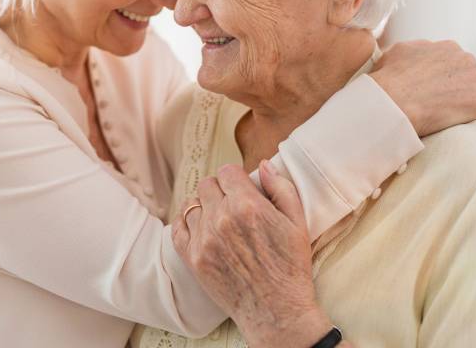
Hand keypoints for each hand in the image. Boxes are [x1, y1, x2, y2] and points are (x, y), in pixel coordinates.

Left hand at [172, 162, 334, 347]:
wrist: (276, 311)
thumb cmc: (291, 268)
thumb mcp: (297, 223)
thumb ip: (280, 188)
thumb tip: (263, 165)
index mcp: (247, 205)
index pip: (227, 171)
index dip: (236, 178)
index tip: (242, 188)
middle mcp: (221, 219)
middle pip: (207, 185)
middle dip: (220, 190)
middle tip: (232, 204)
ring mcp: (204, 239)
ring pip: (192, 204)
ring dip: (204, 206)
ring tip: (218, 217)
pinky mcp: (193, 259)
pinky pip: (177, 227)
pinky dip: (186, 223)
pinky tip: (200, 228)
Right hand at [370, 40, 475, 135]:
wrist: (388, 102)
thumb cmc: (384, 84)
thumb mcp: (394, 56)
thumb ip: (409, 56)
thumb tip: (405, 61)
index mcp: (447, 48)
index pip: (463, 68)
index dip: (456, 87)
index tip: (447, 102)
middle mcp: (465, 59)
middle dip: (470, 99)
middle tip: (456, 119)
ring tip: (470, 131)